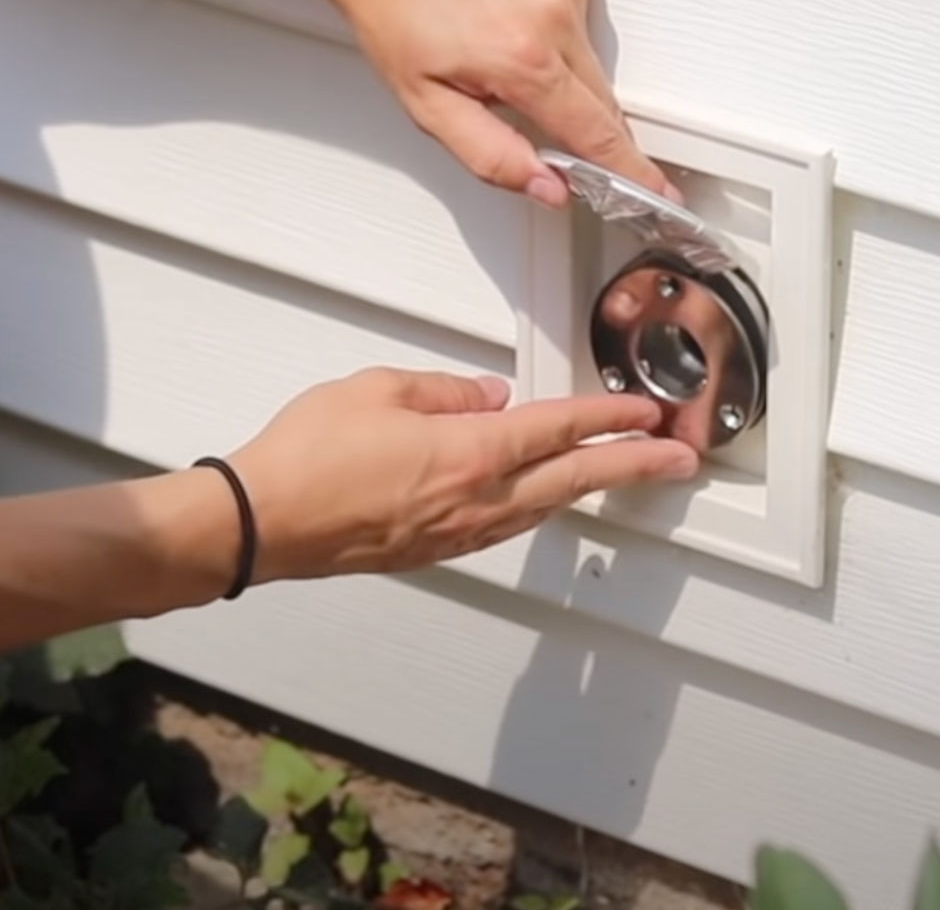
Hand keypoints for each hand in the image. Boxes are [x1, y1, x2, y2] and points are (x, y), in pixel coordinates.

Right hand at [222, 368, 699, 581]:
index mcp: (469, 454)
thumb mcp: (376, 390)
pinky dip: (541, 507)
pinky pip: (506, 525)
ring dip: (589, 488)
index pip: (559, 430)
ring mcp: (457, 533)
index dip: (609, 417)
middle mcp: (475, 501)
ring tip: (622, 473)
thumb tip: (484, 394)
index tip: (646, 412)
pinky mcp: (433, 550)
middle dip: (634, 466)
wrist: (261, 524)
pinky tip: (544, 497)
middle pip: (573, 480)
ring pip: (544, 508)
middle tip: (677, 458)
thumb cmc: (306, 458)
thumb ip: (442, 391)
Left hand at [307, 0, 678, 208]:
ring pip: (589, 54)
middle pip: (600, 97)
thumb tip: (549, 187)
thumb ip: (492, 155)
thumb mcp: (426, 106)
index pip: (595, 132)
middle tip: (524, 107)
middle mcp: (555, 11)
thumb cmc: (392, 10)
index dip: (629, 170)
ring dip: (557, 65)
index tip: (658, 192)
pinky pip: (580, 8)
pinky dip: (554, 21)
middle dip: (576, 120)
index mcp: (522, 58)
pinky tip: (509, 7)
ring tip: (495, 41)